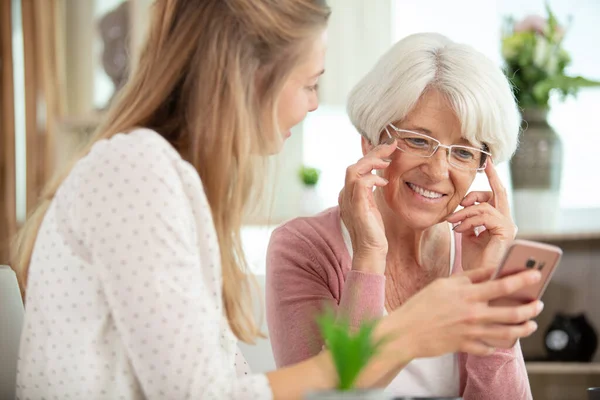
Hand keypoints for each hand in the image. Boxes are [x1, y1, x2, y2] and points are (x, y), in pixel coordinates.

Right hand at [338, 137, 395, 273]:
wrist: (370, 252)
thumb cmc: (373, 231)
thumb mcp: (371, 206)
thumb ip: (370, 192)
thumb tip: (378, 178)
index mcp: (348, 194)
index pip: (356, 168)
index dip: (371, 155)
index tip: (388, 148)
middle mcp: (345, 195)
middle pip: (355, 165)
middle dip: (373, 153)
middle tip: (391, 146)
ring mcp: (348, 200)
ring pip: (354, 170)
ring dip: (372, 162)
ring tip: (387, 161)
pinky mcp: (357, 206)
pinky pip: (360, 183)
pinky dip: (373, 179)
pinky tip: (383, 182)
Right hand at [378, 266, 542, 358]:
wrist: (405, 332)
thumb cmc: (421, 305)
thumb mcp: (443, 284)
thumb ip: (468, 277)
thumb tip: (489, 271)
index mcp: (467, 295)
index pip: (501, 285)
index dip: (522, 280)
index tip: (536, 276)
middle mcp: (472, 313)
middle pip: (512, 312)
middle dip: (530, 308)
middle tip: (538, 305)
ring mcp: (471, 332)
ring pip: (508, 333)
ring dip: (523, 328)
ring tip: (530, 324)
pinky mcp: (466, 346)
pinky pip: (490, 348)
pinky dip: (497, 344)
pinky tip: (501, 340)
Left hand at [446, 159, 516, 270]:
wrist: (479, 280)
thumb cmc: (473, 261)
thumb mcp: (467, 235)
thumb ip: (467, 220)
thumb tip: (459, 207)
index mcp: (498, 221)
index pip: (496, 195)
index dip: (492, 179)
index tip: (487, 163)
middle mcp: (507, 222)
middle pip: (499, 193)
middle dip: (492, 177)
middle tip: (485, 165)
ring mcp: (509, 227)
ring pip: (485, 205)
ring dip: (464, 211)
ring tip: (451, 221)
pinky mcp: (506, 232)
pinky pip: (486, 215)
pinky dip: (469, 219)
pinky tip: (458, 229)